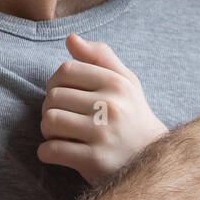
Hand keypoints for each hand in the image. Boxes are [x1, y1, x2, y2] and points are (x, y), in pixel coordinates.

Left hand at [37, 34, 168, 184]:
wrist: (153, 160)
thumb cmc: (132, 116)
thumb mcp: (126, 82)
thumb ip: (100, 57)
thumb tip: (71, 38)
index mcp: (117, 84)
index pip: (66, 70)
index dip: (56, 82)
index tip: (63, 95)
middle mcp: (111, 106)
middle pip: (54, 96)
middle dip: (50, 108)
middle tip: (62, 119)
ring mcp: (103, 134)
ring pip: (50, 121)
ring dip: (47, 130)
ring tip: (60, 135)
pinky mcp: (94, 160)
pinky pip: (51, 150)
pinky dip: (47, 152)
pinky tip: (58, 152)